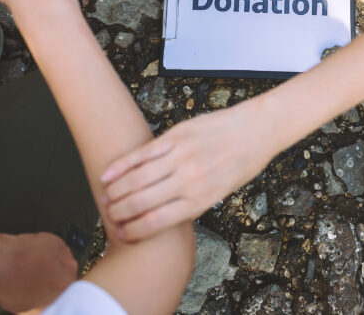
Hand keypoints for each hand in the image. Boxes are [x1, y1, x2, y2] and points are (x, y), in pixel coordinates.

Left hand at [0, 232, 76, 311]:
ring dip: (51, 263)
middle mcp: (69, 268)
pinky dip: (45, 251)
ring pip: (61, 259)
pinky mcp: (55, 238)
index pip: (69, 292)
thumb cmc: (8, 286)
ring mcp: (63, 251)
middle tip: (38, 282)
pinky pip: (54, 247)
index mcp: (65, 288)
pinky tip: (31, 258)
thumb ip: (43, 307)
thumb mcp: (27, 309)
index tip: (48, 293)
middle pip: (66, 274)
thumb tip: (45, 307)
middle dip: (54, 277)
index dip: (57, 293)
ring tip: (32, 269)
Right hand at [100, 97, 273, 241]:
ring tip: (105, 196)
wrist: (258, 129)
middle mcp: (188, 180)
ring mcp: (181, 156)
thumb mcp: (222, 191)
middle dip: (119, 213)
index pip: (156, 223)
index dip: (133, 231)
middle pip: (141, 202)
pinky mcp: (177, 135)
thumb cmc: (242, 161)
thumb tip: (165, 212)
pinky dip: (122, 164)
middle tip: (108, 215)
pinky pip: (143, 153)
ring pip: (137, 178)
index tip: (121, 234)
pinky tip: (108, 173)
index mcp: (200, 199)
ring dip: (115, 190)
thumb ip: (193, 200)